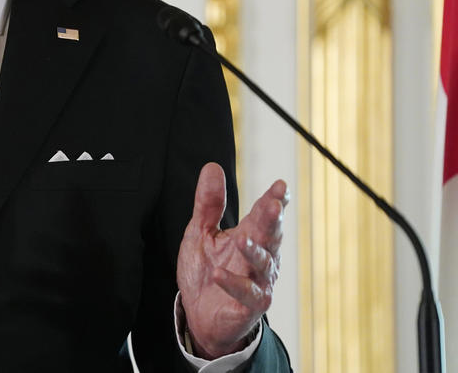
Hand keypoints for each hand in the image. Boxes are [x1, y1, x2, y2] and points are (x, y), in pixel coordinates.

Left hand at [177, 163, 287, 358]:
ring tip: (242, 239)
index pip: (264, 214)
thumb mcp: (200, 231)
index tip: (281, 185)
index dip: (274, 199)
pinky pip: (246, 293)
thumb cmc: (206, 269)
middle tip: (274, 205)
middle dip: (272, 221)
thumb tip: (212, 166)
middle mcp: (259, 256)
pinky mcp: (250, 305)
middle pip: (269, 235)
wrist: (199, 313)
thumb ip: (208, 203)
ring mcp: (258, 281)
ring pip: (264, 263)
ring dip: (255, 251)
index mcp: (249, 235)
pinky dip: (234, 283)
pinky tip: (218, 274)